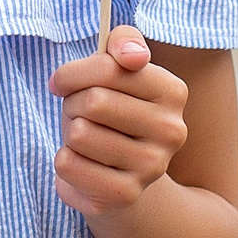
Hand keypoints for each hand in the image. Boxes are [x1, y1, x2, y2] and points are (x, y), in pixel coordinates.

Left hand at [48, 27, 189, 218]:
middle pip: (92, 101)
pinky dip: (64, 162)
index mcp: (172, 91)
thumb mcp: (116, 70)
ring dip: (69, 134)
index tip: (66, 82)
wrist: (122, 173)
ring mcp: (152, 166)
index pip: (109, 66)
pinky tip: (83, 165)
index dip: (73, 73)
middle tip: (81, 114)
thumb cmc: (112, 111)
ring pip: (78, 134)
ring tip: (86, 140)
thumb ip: (123, 43)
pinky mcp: (125, 194)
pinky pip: (68, 165)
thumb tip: (132, 55)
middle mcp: (172, 130)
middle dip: (72, 104)